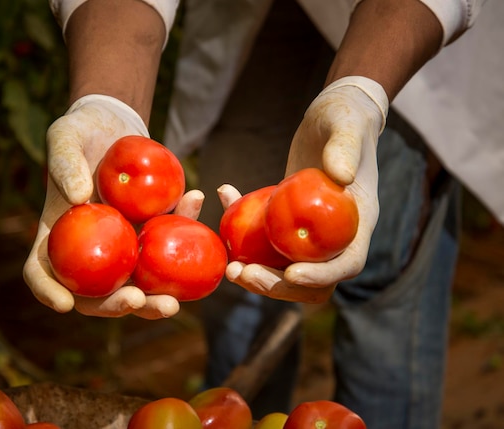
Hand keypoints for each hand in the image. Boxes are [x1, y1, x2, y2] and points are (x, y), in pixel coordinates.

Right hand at [23, 94, 203, 318]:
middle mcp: (89, 249)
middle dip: (115, 305)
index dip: (48, 291)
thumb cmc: (81, 131)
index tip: (65, 303)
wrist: (114, 126)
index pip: (42, 270)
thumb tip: (78, 198)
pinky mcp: (151, 233)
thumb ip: (65, 162)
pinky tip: (196, 200)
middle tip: (137, 301)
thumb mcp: (66, 135)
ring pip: (136, 282)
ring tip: (173, 303)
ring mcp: (123, 246)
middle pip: (95, 291)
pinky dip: (185, 228)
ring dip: (153, 299)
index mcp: (57, 234)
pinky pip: (169, 243)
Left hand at [224, 76, 388, 302]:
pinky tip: (225, 196)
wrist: (331, 116)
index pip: (346, 263)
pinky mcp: (286, 222)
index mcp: (358, 222)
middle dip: (277, 285)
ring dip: (257, 274)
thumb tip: (342, 176)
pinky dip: (242, 232)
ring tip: (230, 266)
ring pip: (283, 269)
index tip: (291, 274)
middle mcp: (335, 235)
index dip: (321, 275)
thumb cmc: (344, 117)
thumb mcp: (345, 124)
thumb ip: (345, 147)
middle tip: (242, 273)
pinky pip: (264, 242)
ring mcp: (309, 232)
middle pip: (311, 280)